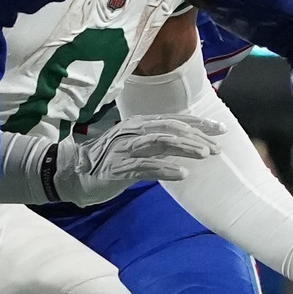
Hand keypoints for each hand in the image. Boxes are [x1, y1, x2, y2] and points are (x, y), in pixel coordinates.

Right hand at [52, 112, 221, 205]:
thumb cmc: (106, 160)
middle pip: (170, 128)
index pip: (173, 119)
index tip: (220, 129)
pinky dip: (165, 169)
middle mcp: (132, 132)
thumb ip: (156, 143)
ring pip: (160, 143)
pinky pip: (145, 167)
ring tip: (205, 154)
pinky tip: (182, 174)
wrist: (72, 172)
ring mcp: (124, 149)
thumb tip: (185, 144)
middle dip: (196, 136)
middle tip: (217, 147)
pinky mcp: (117, 169)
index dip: (198, 124)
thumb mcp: (134, 146)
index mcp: (138, 124)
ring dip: (185, 148)